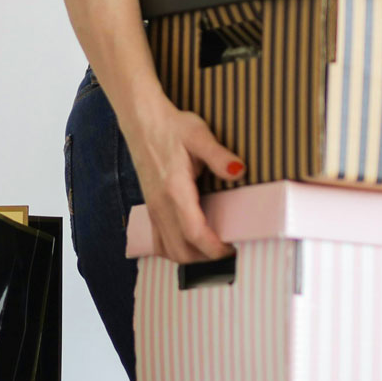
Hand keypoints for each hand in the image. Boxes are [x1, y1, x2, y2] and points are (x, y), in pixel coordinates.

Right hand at [123, 98, 245, 263]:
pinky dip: (176, 250)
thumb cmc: (171, 127)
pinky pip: (160, 242)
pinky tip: (191, 243)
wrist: (142, 121)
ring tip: (213, 247)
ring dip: (191, 256)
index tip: (232, 248)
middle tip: (228, 249)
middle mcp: (160, 205)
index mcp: (174, 190)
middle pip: (181, 251)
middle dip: (206, 258)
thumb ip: (219, 156)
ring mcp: (153, 208)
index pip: (194, 234)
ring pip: (168, 250)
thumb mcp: (199, 135)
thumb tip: (239, 171)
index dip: (214, 249)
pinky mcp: (151, 207)